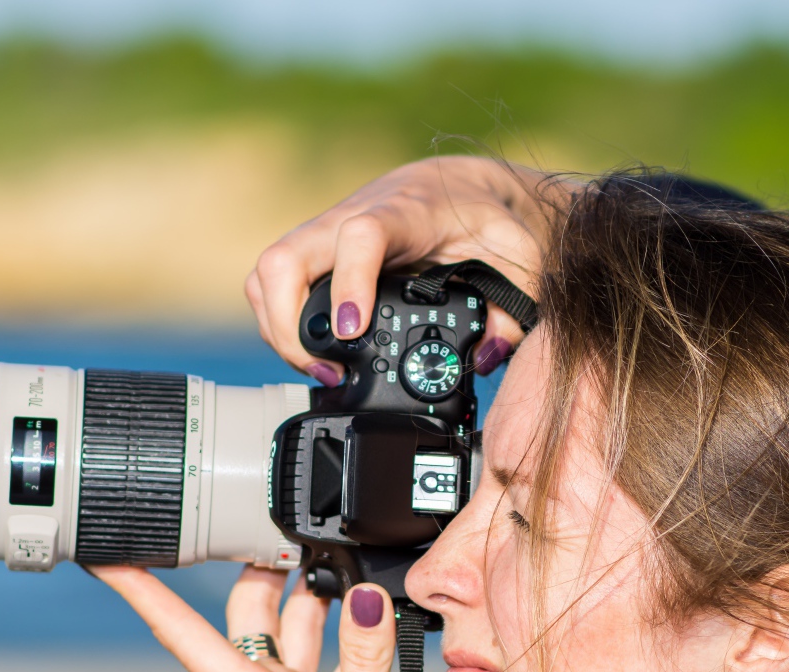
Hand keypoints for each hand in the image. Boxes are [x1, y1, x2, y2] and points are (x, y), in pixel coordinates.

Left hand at [91, 564, 402, 671]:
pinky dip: (344, 629)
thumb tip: (365, 598)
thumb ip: (364, 666)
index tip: (105, 549)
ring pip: (289, 627)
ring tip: (331, 548)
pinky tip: (367, 615)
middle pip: (246, 610)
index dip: (141, 587)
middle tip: (273, 514)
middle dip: (254, 561)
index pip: (181, 629)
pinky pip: (325, 656)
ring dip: (306, 590)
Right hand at [245, 155, 574, 384]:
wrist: (464, 184)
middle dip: (288, 323)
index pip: (359, 236)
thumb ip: (512, 312)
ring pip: (269, 272)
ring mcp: (326, 233)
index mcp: (406, 213)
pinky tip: (311, 352)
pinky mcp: (315, 252)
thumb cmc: (489, 220)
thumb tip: (483, 357)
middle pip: (286, 256)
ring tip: (319, 370)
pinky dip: (278, 321)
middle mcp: (353, 216)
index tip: (352, 331)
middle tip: (327, 370)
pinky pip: (272, 282)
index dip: (348, 282)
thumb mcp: (520, 261)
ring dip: (277, 328)